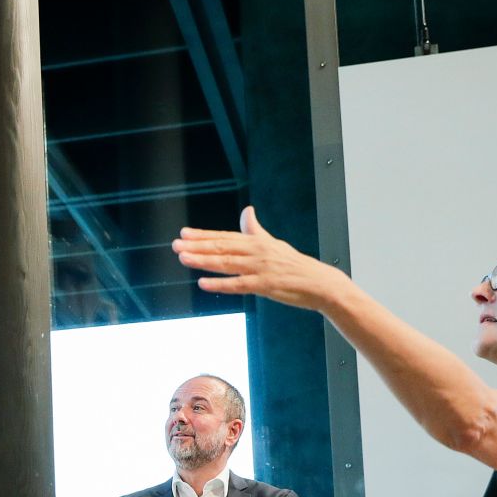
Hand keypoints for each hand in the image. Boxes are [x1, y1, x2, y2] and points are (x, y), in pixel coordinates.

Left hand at [172, 206, 350, 310]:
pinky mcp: (266, 285)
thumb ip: (255, 230)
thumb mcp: (273, 244)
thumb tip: (247, 210)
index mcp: (256, 242)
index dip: (203, 235)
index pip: (225, 237)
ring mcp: (261, 268)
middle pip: (222, 247)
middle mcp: (256, 252)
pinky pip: (239, 285)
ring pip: (227, 263)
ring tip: (184, 258)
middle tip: (176, 244)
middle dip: (197, 246)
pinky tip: (203, 284)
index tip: (183, 233)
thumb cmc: (294, 265)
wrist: (320, 283)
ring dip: (204, 260)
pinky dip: (220, 284)